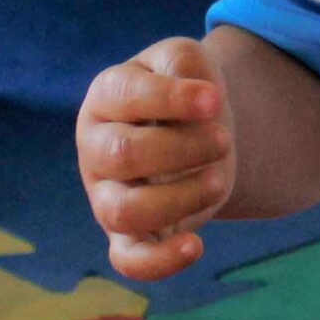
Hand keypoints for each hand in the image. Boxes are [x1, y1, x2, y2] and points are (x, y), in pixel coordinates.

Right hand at [77, 36, 235, 279]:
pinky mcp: (128, 235)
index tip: (214, 100)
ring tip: (218, 179)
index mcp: (105, 98)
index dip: (171, 98)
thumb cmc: (186, 90)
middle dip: (182, 148)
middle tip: (223, 139)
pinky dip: (158, 261)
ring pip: (125, 211)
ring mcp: (107, 196)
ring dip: (180, 198)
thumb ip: (183, 66)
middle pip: (123, 155)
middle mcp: (96, 149)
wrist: (200, 129)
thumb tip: (199, 101)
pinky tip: (196, 247)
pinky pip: (129, 260)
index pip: (125, 96)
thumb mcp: (184, 58)